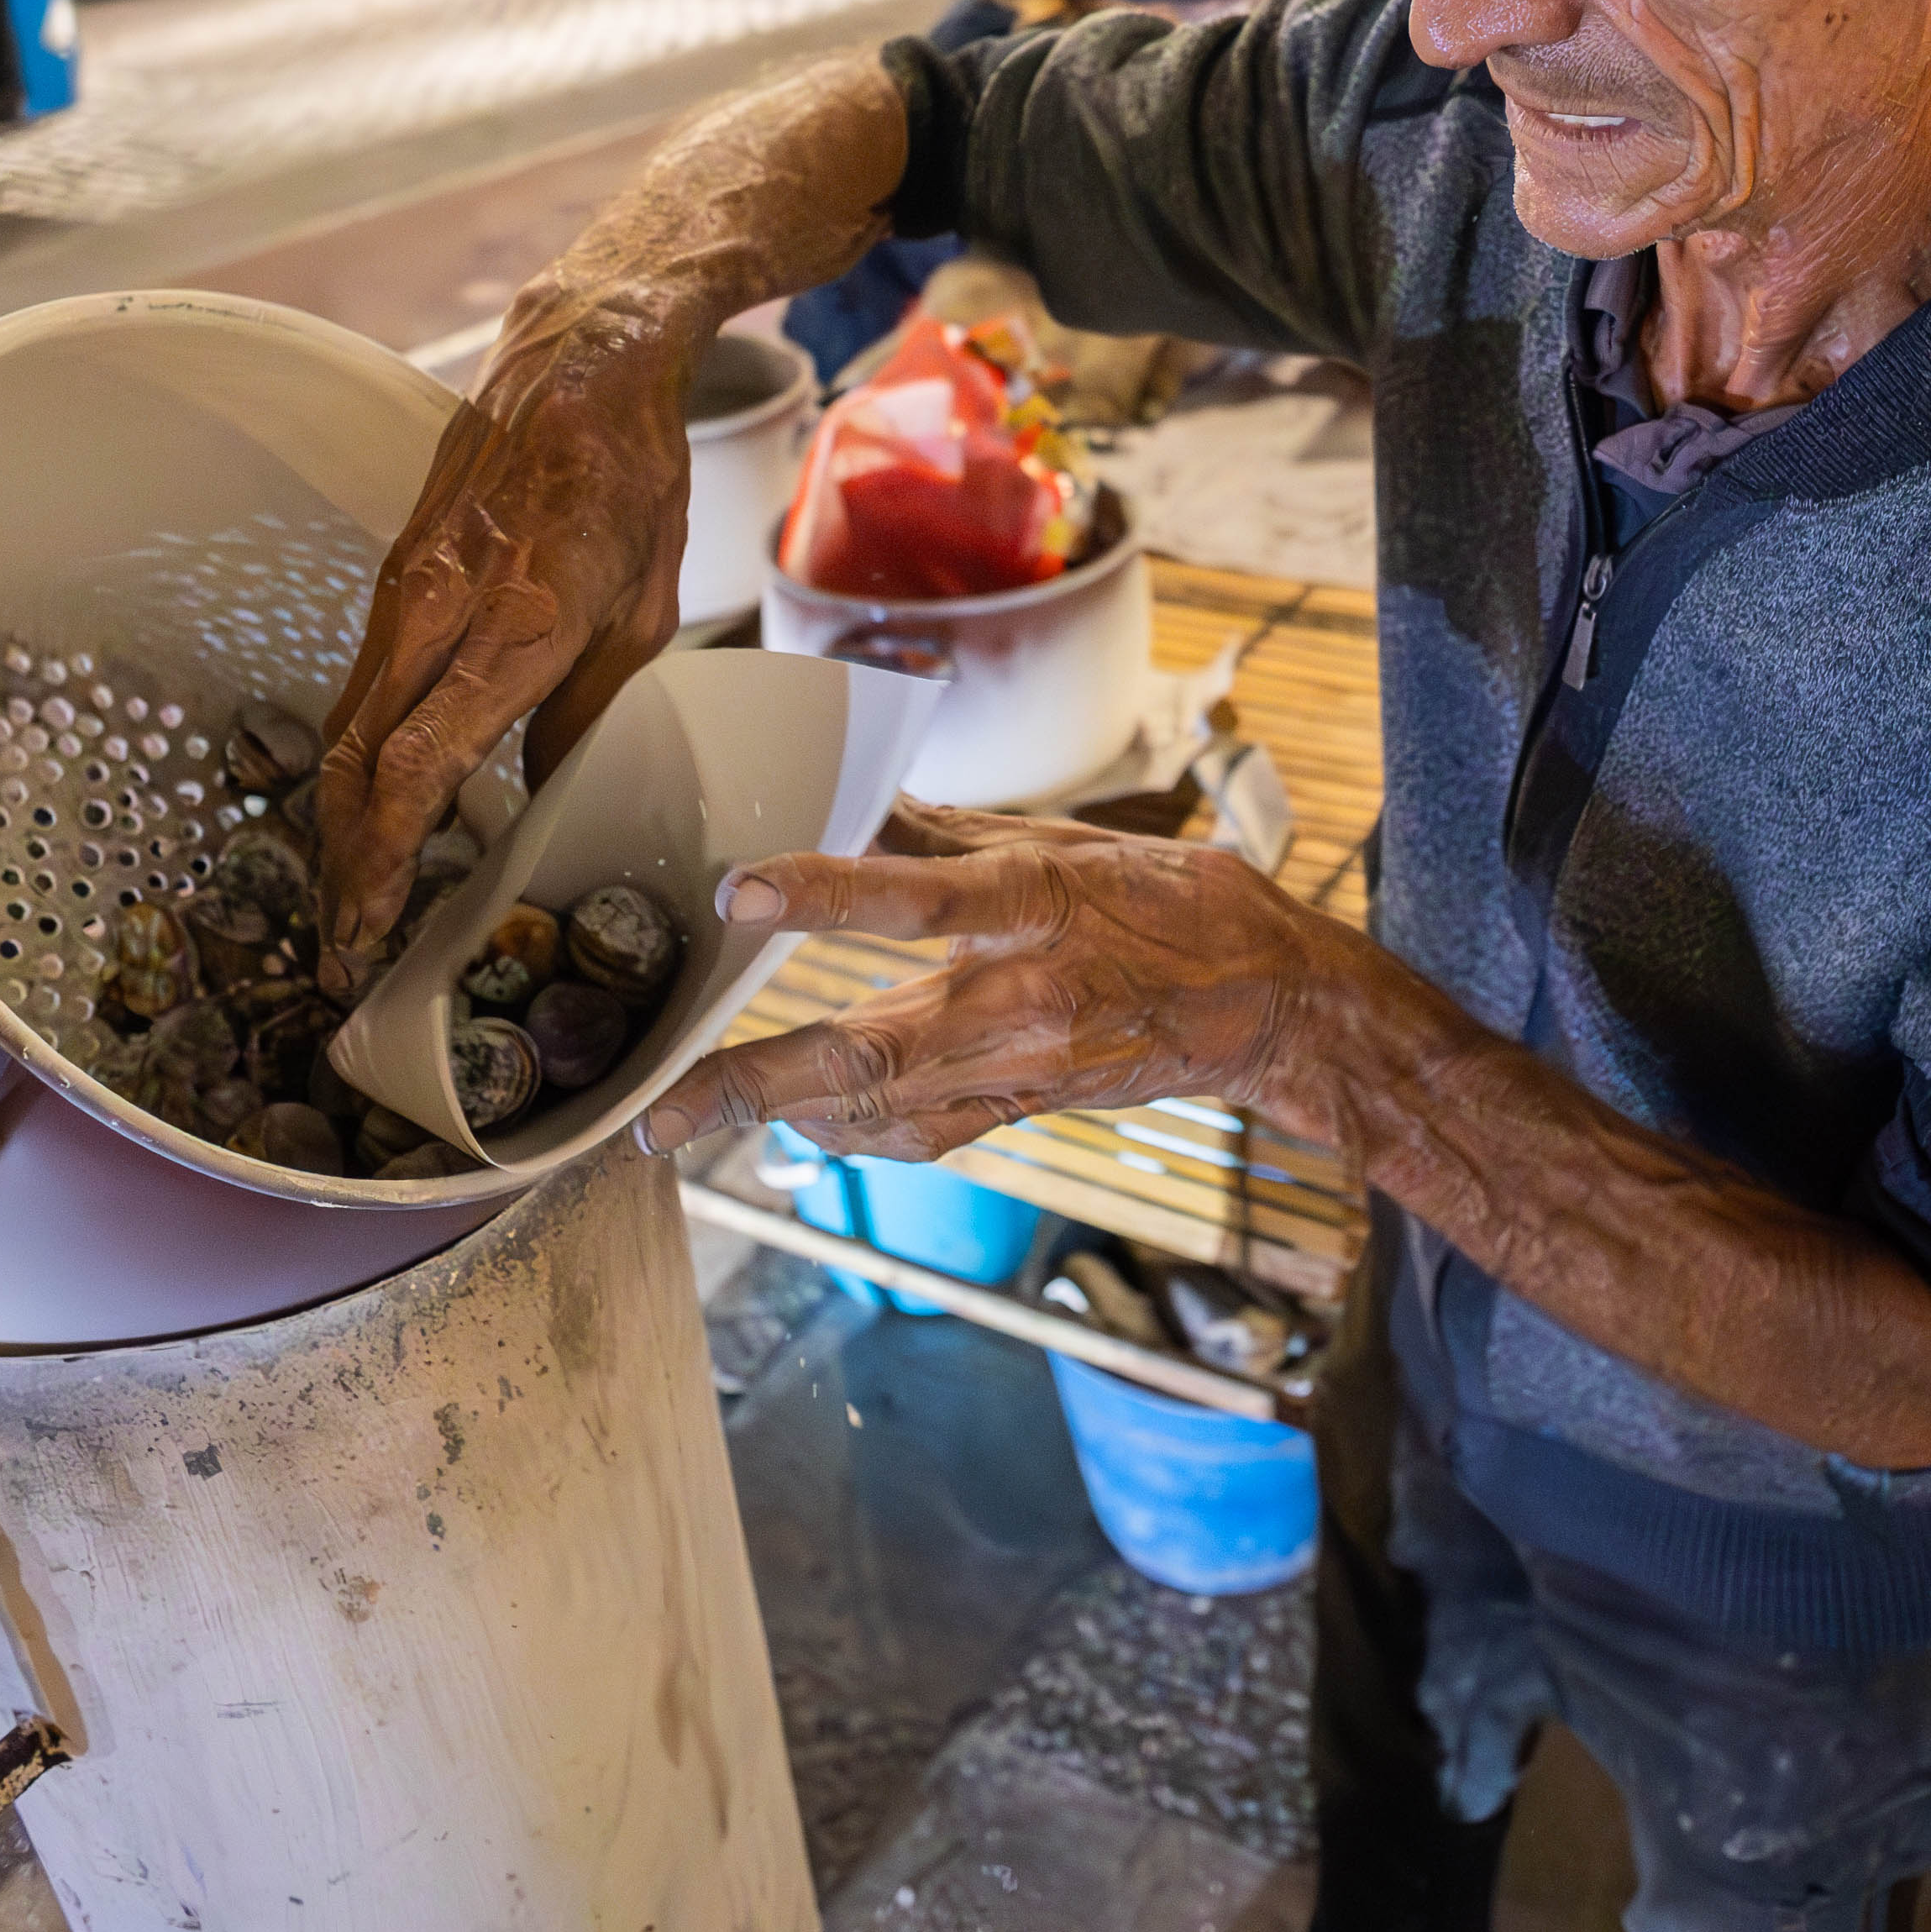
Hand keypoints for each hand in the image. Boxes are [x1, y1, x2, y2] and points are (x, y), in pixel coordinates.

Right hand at [311, 320, 692, 966]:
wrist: (583, 355)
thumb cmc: (634, 477)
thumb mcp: (646, 606)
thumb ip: (590, 707)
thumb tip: (540, 795)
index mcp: (517, 622)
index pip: (417, 763)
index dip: (386, 857)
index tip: (377, 924)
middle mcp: (440, 606)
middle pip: (354, 762)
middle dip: (341, 865)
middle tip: (346, 947)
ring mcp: (406, 585)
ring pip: (344, 726)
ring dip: (337, 821)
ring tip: (351, 898)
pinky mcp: (395, 571)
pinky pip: (359, 681)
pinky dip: (353, 757)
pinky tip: (367, 804)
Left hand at [636, 802, 1353, 1157]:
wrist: (1267, 1001)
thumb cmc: (1173, 905)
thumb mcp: (1069, 839)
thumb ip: (951, 829)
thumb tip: (855, 793)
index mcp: (1037, 904)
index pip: (917, 897)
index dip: (824, 893)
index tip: (736, 893)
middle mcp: (1023, 1000)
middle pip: (871, 1052)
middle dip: (756, 1085)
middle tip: (663, 1114)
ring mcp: (1023, 1070)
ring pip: (881, 1111)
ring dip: (783, 1117)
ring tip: (694, 1118)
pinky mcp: (1025, 1110)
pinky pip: (919, 1138)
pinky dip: (850, 1134)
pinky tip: (802, 1124)